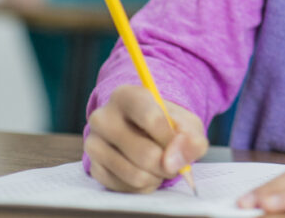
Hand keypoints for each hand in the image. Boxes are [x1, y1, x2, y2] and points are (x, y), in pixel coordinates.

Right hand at [85, 85, 208, 192]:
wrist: (144, 131)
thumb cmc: (167, 124)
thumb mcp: (187, 123)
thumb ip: (190, 139)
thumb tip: (176, 161)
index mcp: (126, 96)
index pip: (151, 119)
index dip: (171, 139)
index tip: (183, 147)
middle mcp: (103, 117)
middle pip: (145, 153)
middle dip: (168, 164)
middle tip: (175, 162)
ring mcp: (93, 144)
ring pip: (135, 174)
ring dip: (157, 177)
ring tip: (162, 166)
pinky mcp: (94, 167)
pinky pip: (126, 188)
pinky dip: (144, 185)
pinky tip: (147, 172)